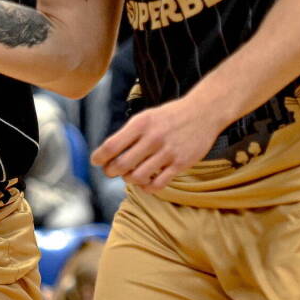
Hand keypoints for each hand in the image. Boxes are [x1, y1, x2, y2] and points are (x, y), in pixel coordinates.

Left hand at [91, 95, 222, 192]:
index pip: (111, 146)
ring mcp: (168, 152)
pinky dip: (147, 187)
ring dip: (129, 179)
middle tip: (111, 171)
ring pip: (137, 177)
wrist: (203, 112)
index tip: (96, 161)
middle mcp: (153, 138)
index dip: (99, 157)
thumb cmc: (170, 116)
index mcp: (141, 124)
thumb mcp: (146, 117)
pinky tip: (146, 182)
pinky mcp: (181, 164)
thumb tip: (107, 154)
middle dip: (110, 172)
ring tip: (130, 175)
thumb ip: (128, 134)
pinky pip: (157, 184)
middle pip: (121, 165)